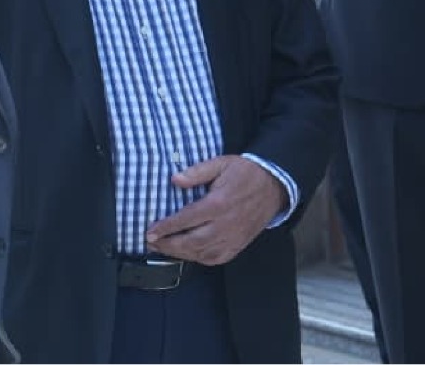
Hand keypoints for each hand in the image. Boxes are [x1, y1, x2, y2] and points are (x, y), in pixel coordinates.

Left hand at [143, 155, 285, 266]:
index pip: (186, 219)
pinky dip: (200, 260)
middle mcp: (225, 224)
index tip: (150, 232)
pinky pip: (217, 259)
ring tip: (164, 249)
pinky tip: (188, 254)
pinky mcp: (239, 244)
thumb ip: (197, 172)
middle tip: (151, 244)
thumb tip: (175, 180)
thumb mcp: (220, 163)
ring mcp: (233, 237)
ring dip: (180, 254)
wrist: (274, 185)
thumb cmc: (245, 172)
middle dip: (168, 245)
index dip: (166, 227)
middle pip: (191, 242)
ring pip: (202, 253)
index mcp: (218, 203)